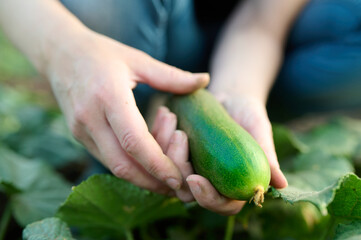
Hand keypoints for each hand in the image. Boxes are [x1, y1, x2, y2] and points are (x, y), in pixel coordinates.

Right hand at [46, 30, 208, 194]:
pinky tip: (145, 157)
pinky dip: (128, 163)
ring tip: (165, 173)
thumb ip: (172, 76)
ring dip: (141, 176)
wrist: (59, 53)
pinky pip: (106, 157)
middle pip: (122, 164)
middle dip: (151, 181)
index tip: (178, 177)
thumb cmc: (101, 53)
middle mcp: (90, 118)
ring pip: (113, 166)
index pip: (133, 141)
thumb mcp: (138, 60)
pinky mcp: (78, 135)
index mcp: (108, 96)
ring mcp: (80, 129)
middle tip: (176, 186)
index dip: (157, 164)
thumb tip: (205, 80)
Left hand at [163, 93, 286, 214]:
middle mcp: (209, 181)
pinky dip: (159, 133)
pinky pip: (158, 153)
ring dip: (164, 147)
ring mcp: (190, 167)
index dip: (207, 198)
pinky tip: (166, 112)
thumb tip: (281, 184)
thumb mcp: (258, 130)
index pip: (222, 204)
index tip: (194, 179)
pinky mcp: (174, 153)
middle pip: (188, 192)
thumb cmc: (247, 114)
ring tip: (171, 117)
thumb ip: (266, 156)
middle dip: (178, 166)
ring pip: (168, 173)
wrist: (229, 97)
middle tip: (179, 135)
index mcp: (232, 184)